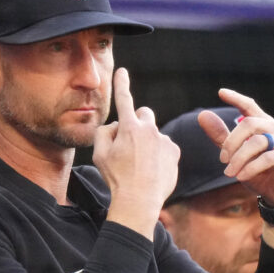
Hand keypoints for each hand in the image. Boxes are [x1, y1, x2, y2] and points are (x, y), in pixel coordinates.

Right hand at [93, 68, 179, 239]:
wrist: (139, 201)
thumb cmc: (116, 178)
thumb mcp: (99, 154)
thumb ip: (104, 133)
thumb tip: (116, 125)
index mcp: (129, 128)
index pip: (124, 99)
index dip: (121, 84)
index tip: (122, 71)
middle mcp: (149, 129)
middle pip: (144, 114)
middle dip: (138, 123)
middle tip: (130, 142)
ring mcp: (164, 140)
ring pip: (154, 134)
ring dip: (148, 142)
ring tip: (140, 165)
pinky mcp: (174, 152)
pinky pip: (165, 147)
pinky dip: (159, 154)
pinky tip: (152, 170)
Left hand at [197, 88, 273, 208]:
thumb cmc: (258, 173)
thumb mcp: (235, 155)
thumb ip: (221, 136)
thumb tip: (202, 115)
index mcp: (263, 124)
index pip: (249, 106)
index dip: (236, 98)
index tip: (221, 92)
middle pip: (249, 123)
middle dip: (231, 142)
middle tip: (222, 160)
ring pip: (258, 142)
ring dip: (239, 159)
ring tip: (229, 173)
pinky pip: (268, 157)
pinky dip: (251, 167)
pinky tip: (241, 176)